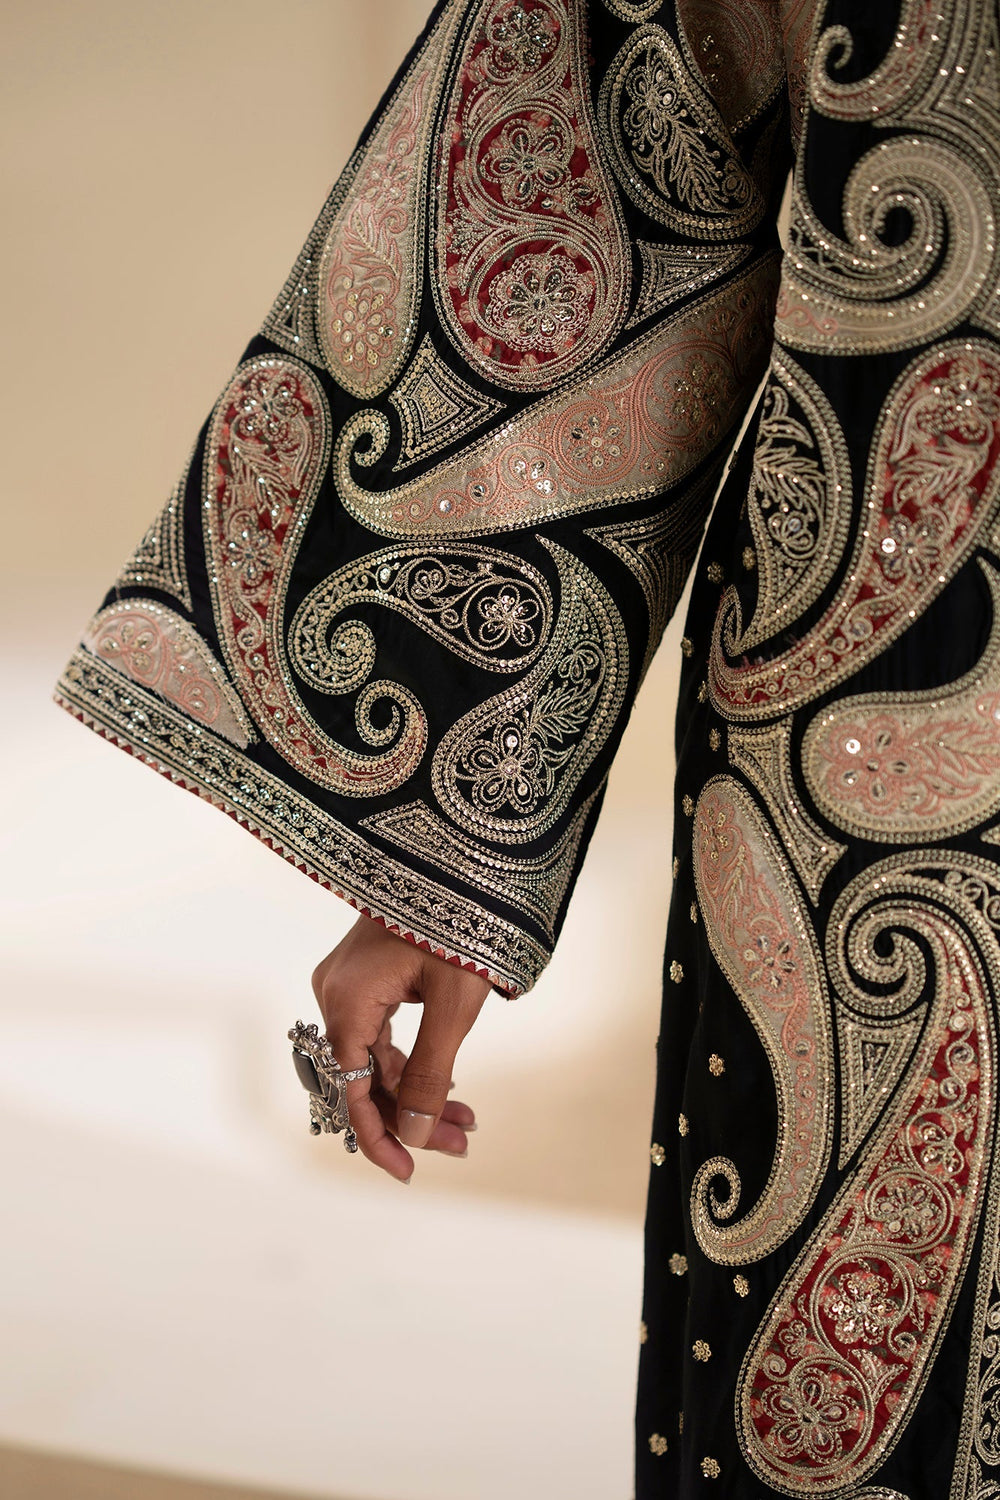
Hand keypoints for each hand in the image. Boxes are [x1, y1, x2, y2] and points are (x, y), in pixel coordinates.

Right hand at [311, 913, 490, 1182]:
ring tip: (465, 1122)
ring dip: (416, 1093)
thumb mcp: (452, 1005)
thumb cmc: (459, 925)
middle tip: (460, 1142)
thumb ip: (430, 1073)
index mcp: (346, 1001)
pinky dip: (412, 1063)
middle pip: (363, 1078)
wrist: (459, 860)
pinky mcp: (365, 978)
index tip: (408, 1172)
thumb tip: (413, 1134)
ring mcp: (347, 985)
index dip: (377, 1136)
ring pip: (374, 1060)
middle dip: (411, 1116)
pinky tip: (447, 1088)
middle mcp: (335, 994)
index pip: (351, 1090)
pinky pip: (380, 1036)